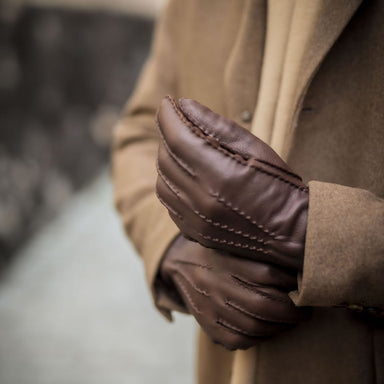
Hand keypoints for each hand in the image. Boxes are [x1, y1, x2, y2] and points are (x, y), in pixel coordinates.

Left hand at [156, 96, 307, 270]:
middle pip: (166, 158)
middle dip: (168, 134)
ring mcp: (195, 220)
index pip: (177, 138)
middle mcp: (201, 200)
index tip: (167, 102)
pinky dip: (170, 182)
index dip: (168, 116)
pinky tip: (184, 174)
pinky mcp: (193, 231)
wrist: (290, 231)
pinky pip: (168, 201)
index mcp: (219, 176)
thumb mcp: (254, 146)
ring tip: (182, 148)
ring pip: (162, 180)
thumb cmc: (278, 184)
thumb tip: (183, 104)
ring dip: (168, 159)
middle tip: (178, 123)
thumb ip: (215, 124)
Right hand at [160, 235, 307, 349]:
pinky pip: (239, 340)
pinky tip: (269, 328)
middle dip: (291, 312)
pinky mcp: (207, 324)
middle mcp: (215, 283)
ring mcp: (209, 307)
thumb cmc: (216, 250)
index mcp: (223, 259)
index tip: (304, 283)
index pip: (267, 274)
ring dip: (280, 327)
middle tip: (304, 310)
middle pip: (262, 304)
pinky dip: (260, 337)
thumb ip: (259, 252)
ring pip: (253, 326)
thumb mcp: (234, 242)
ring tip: (291, 320)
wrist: (181, 264)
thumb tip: (296, 264)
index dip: (291, 282)